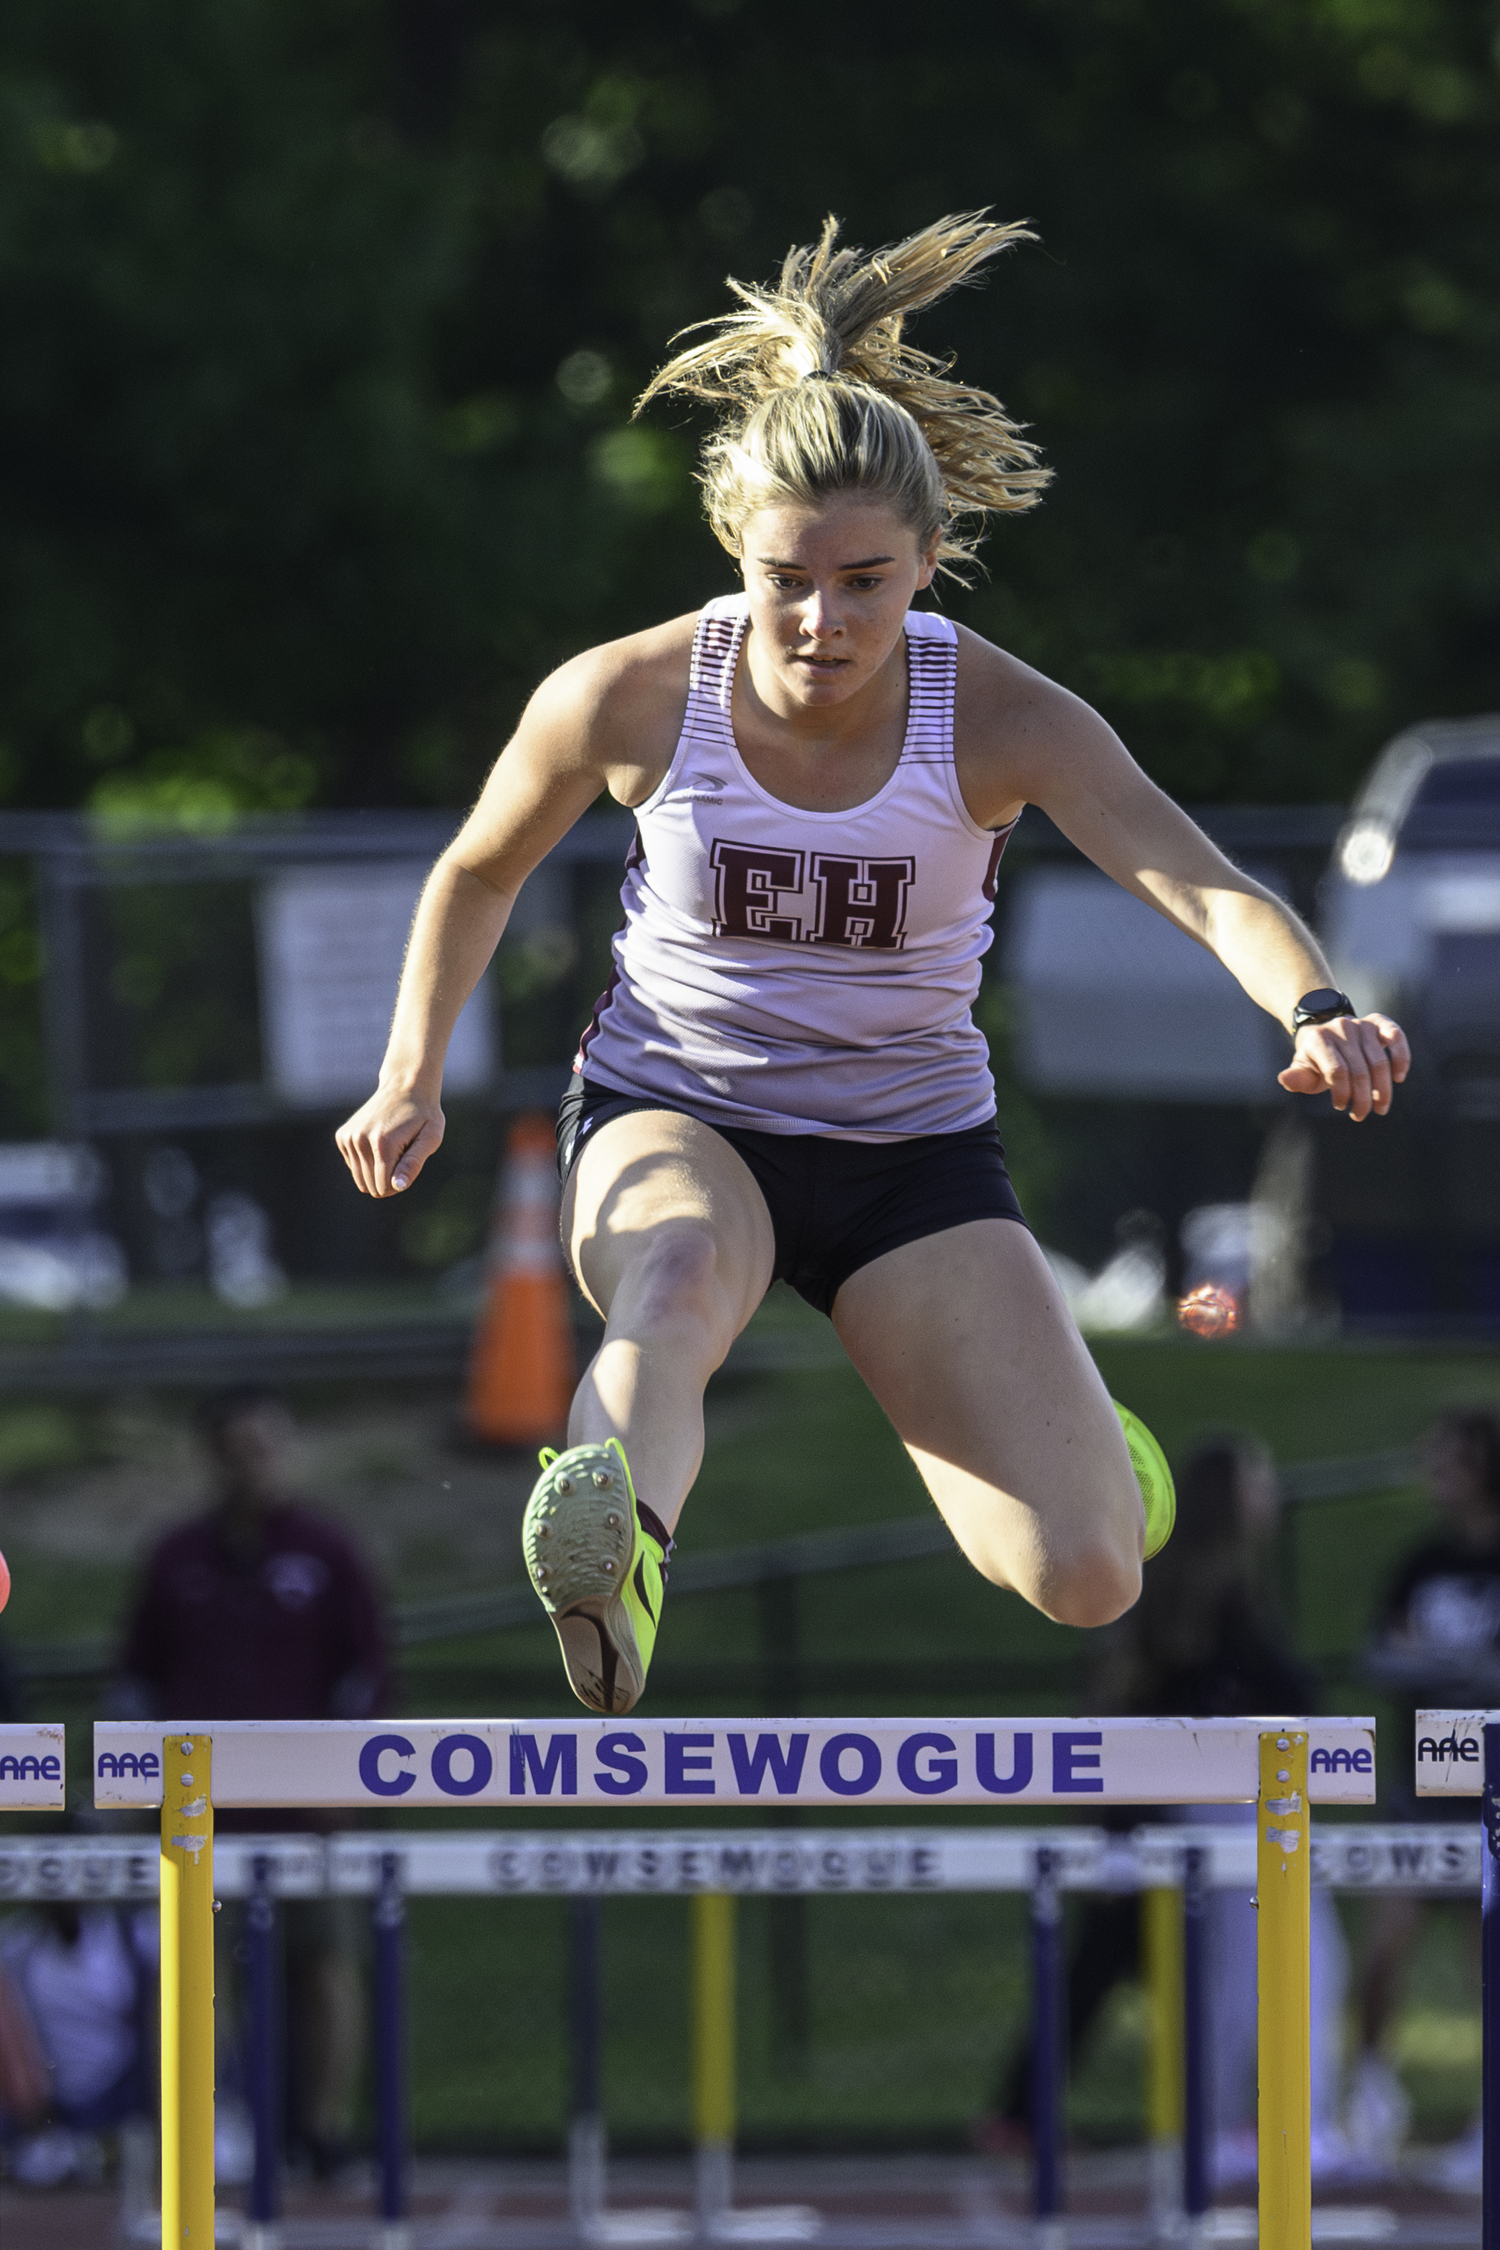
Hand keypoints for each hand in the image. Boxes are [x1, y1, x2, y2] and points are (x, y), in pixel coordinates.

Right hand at [335, 1084, 444, 1195]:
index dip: (399, 1185)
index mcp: (382, 1143)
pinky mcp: (342, 1136)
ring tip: (392, 1150)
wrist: (405, 1086)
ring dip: (377, 1172)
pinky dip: (368, 1161)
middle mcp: (360, 1140)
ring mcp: (348, 1137)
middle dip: (388, 1180)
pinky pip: (354, 1167)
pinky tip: (380, 1142)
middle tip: (402, 1158)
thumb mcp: (430, 1138)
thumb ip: (413, 1164)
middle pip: (370, 1186)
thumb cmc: (423, 1114)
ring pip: (360, 1179)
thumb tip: (397, 1186)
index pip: (384, 1187)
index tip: (409, 1166)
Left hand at [1277, 1012, 1409, 1119]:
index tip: (1340, 1106)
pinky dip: (1401, 1057)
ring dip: (1383, 1090)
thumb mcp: (1303, 1069)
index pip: (1336, 1072)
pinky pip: (1396, 1037)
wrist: (1326, 1031)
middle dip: (1362, 1099)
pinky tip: (1399, 1077)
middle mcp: (1341, 1028)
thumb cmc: (1316, 1059)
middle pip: (1359, 1070)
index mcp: (1318, 1040)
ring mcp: (1361, 1024)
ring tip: (1380, 1108)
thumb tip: (1285, 1079)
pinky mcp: (1379, 1022)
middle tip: (1362, 1115)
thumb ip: (1297, 1077)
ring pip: (1379, 1061)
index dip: (1341, 1093)